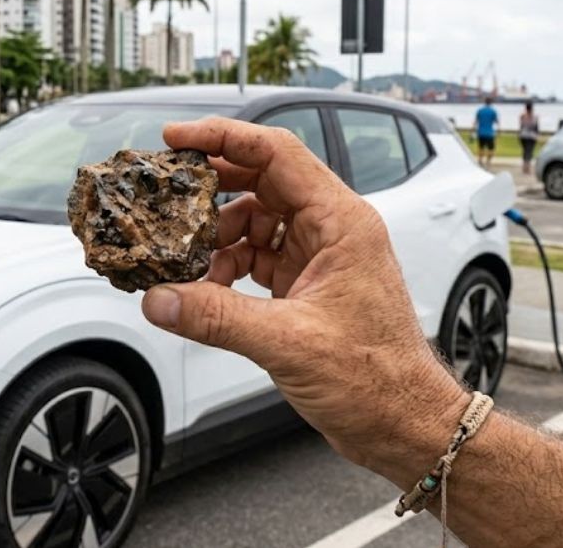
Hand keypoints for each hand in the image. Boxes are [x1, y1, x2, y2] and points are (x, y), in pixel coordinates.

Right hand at [141, 117, 467, 482]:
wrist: (403, 424)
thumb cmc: (378, 380)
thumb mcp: (288, 343)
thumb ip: (217, 317)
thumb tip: (159, 299)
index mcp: (341, 222)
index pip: (276, 154)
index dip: (223, 138)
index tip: (178, 138)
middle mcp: (331, 229)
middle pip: (261, 181)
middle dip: (211, 187)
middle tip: (166, 190)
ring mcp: (319, 256)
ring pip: (254, 221)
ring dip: (216, 237)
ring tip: (184, 259)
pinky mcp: (306, 284)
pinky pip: (256, 257)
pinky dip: (226, 267)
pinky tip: (205, 289)